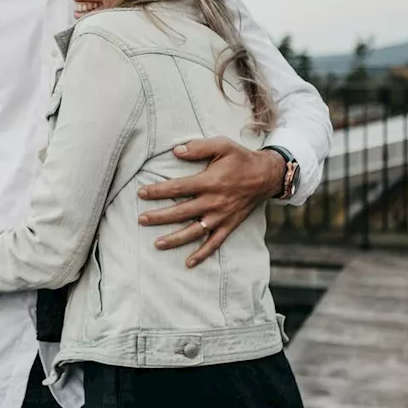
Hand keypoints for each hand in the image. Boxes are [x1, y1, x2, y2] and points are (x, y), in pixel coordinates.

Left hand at [135, 138, 284, 267]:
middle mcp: (214, 202)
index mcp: (210, 182)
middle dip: (159, 217)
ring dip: (175, 239)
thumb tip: (175, 151)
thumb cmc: (241, 158)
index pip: (178, 188)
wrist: (266, 175)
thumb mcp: (222, 145)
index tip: (141, 193)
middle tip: (141, 219)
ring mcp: (221, 216)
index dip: (158, 191)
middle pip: (181, 212)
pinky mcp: (229, 225)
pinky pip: (215, 243)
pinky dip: (202, 254)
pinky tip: (189, 263)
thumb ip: (198, 147)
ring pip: (194, 231)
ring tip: (157, 244)